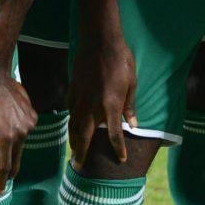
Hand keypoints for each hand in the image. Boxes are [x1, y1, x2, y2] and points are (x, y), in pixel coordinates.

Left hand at [0, 64, 37, 193]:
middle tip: (4, 179)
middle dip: (10, 171)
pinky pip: (26, 131)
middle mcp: (21, 133)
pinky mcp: (33, 115)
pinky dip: (18, 134)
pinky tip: (8, 127)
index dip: (1, 181)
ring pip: (21, 145)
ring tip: (2, 146)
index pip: (4, 167)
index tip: (0, 192)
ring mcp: (29, 124)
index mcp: (4, 138)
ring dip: (12, 149)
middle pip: (16, 159)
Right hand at [67, 29, 136, 166]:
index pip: (113, 134)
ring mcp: (80, 98)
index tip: (120, 160)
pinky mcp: (73, 89)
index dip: (117, 148)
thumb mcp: (132, 83)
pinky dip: (71, 120)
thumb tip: (133, 125)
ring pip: (73, 124)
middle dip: (82, 151)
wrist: (100, 41)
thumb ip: (130, 106)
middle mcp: (93, 106)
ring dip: (73, 139)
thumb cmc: (121, 60)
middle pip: (85, 135)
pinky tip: (72, 124)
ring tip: (74, 150)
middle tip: (80, 164)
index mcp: (111, 105)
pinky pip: (71, 109)